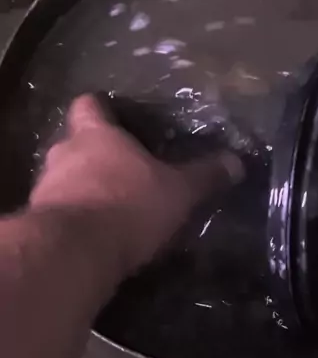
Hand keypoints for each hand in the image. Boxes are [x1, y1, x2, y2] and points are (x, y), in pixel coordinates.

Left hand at [30, 94, 241, 275]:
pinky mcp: (40, 223)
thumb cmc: (128, 205)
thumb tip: (237, 162)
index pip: (89, 105)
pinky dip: (75, 221)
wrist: (74, 252)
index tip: (115, 116)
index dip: (101, 108)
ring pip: (64, 179)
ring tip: (111, 208)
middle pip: (74, 143)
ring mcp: (46, 189)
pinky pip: (59, 213)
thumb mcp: (178, 191)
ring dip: (83, 190)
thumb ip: (204, 176)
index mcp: (96, 135)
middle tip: (123, 170)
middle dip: (95, 156)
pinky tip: (96, 237)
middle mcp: (63, 154)